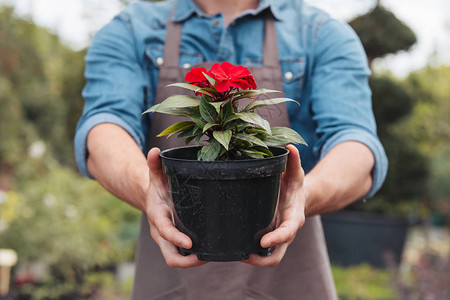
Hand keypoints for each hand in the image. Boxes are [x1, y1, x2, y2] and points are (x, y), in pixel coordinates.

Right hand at [145, 147, 206, 267]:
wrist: (152, 197)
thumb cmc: (158, 185)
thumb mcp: (156, 174)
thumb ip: (155, 164)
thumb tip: (155, 150)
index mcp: (157, 216)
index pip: (165, 232)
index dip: (177, 239)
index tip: (191, 244)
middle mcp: (162, 233)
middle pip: (171, 258)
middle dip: (188, 262)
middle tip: (207, 257)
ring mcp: (170, 241)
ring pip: (179, 260)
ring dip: (195, 262)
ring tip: (215, 255)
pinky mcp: (178, 242)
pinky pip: (186, 256)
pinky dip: (197, 257)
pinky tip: (214, 250)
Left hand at [243, 144, 305, 266]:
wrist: (296, 196)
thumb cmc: (293, 184)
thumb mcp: (295, 172)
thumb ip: (294, 161)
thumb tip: (290, 147)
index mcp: (293, 217)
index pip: (287, 232)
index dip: (277, 238)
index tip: (263, 242)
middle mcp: (285, 232)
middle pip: (277, 256)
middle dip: (261, 260)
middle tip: (243, 256)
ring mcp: (276, 239)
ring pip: (268, 259)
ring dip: (252, 260)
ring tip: (234, 254)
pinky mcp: (267, 239)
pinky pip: (260, 253)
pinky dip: (248, 253)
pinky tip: (232, 247)